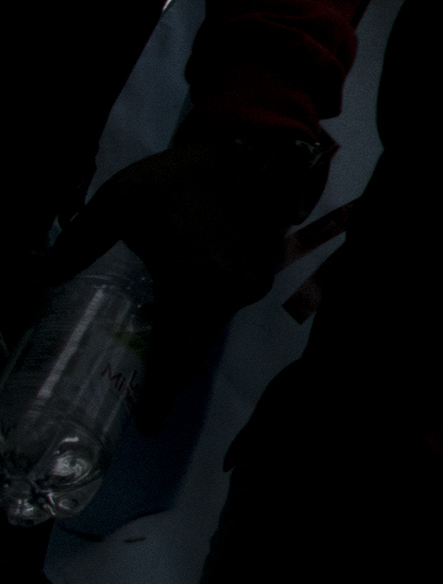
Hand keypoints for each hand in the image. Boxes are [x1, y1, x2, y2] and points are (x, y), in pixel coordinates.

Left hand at [32, 129, 325, 408]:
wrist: (245, 158)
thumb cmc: (176, 181)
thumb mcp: (116, 203)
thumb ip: (79, 242)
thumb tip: (42, 273)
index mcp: (190, 283)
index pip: (173, 353)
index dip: (160, 393)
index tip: (148, 425)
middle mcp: (224, 295)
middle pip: (193, 351)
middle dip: (170, 377)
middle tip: (149, 397)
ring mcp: (247, 288)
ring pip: (208, 328)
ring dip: (185, 339)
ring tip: (162, 342)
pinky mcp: (259, 277)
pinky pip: (224, 308)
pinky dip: (203, 314)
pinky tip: (187, 303)